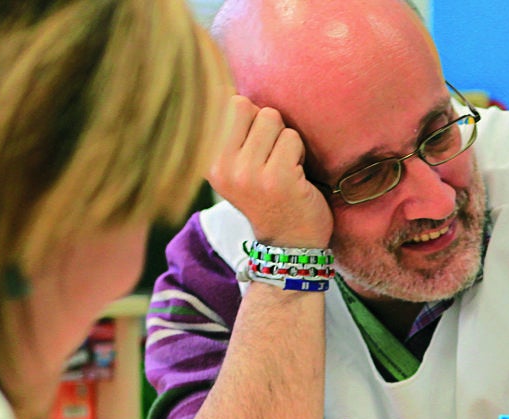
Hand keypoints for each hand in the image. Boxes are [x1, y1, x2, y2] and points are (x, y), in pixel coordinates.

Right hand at [208, 95, 332, 247]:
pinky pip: (293, 138)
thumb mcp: (237, 167)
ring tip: (284, 166)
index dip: (250, 117)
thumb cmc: (269, 197)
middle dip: (268, 124)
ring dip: (286, 139)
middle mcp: (222, 167)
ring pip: (273, 119)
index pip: (226, 104)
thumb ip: (232, 131)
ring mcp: (249, 174)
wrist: (290, 244)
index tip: (256, 145)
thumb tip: (228, 84)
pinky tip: (296, 177)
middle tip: (273, 155)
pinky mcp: (278, 178)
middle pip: (248, 106)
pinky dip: (300, 153)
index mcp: (208, 161)